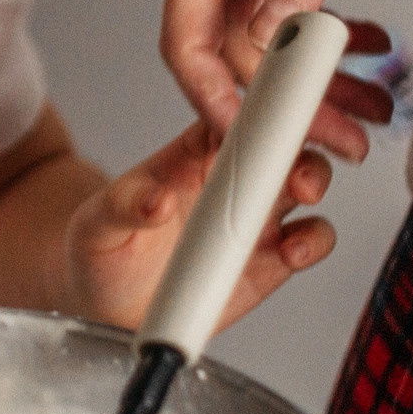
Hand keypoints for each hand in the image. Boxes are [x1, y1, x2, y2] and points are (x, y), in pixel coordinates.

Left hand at [61, 121, 334, 331]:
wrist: (107, 305)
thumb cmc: (103, 247)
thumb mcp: (98, 223)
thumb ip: (124, 206)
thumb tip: (153, 199)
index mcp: (192, 153)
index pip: (231, 114)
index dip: (256, 107)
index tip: (268, 113)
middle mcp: (231, 178)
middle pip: (279, 142)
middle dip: (296, 143)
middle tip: (294, 162)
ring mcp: (253, 216)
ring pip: (304, 183)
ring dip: (314, 183)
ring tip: (305, 198)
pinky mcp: (269, 258)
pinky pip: (306, 240)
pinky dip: (312, 241)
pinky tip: (295, 250)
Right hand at [162, 0, 412, 159]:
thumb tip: (273, 38)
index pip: (186, 33)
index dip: (211, 95)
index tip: (253, 140)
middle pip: (222, 47)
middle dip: (275, 102)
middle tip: (336, 140)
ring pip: (254, 36)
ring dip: (304, 80)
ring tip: (364, 114)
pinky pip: (278, 10)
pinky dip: (316, 42)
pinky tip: (358, 60)